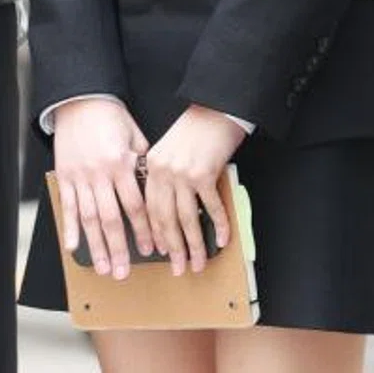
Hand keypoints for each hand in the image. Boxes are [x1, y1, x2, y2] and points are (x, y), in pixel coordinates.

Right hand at [52, 97, 151, 280]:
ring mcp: (80, 177)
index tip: (151, 249)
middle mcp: (100, 174)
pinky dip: (70, 228)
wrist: (81, 100)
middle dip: (118, 248)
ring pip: (88, 218)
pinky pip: (68, 206)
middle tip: (123, 273)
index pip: (135, 205)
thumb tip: (154, 186)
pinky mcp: (65, 176)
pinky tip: (73, 247)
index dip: (143, 229)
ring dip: (95, 246)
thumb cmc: (111, 117)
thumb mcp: (135, 135)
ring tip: (102, 268)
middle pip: (111, 219)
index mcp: (121, 164)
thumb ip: (142, 163)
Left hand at [141, 106, 244, 275]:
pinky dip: (219, 224)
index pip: (150, 210)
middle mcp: (164, 172)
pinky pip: (211, 206)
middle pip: (166, 220)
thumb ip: (164, 174)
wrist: (217, 106)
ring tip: (198, 262)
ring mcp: (184, 174)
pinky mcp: (205, 173)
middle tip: (179, 268)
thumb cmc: (196, 126)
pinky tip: (223, 239)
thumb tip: (172, 208)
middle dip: (173, 249)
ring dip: (194, 245)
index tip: (162, 253)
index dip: (157, 235)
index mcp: (152, 167)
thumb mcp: (170, 148)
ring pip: (187, 219)